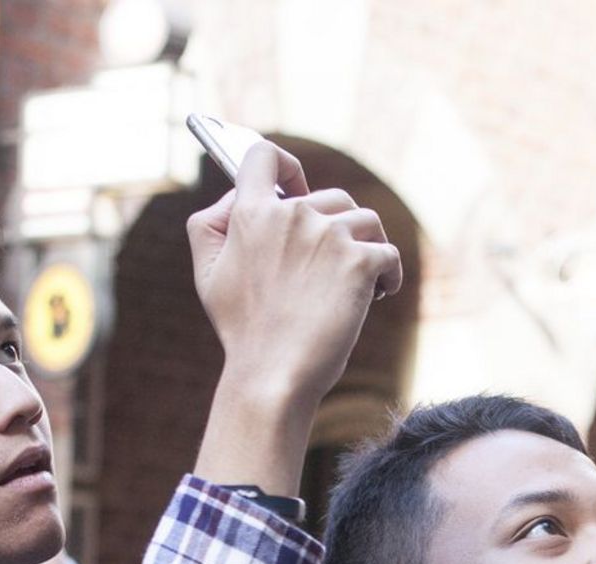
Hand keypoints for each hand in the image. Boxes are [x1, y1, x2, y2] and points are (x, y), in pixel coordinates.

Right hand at [187, 142, 403, 413]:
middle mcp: (291, 216)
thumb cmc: (242, 329)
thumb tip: (237, 195)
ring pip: (366, 221)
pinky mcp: (359, 262)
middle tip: (329, 270)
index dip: (285, 167)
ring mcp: (328, 236)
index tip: (293, 187)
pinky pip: (388, 253)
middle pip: (331, 196)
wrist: (273, 376)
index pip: (264, 157)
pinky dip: (389, 274)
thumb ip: (211, 224)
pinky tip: (379, 293)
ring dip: (366, 247)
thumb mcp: (206, 273)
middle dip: (337, 229)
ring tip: (358, 283)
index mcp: (251, 214)